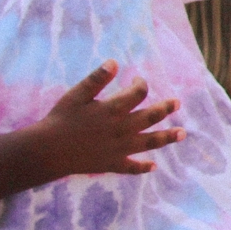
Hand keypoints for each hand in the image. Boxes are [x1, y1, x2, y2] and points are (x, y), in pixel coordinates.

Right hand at [34, 60, 184, 176]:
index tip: (138, 80)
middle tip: (177, 103)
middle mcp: (120, 129)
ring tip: (182, 133)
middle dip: (165, 109)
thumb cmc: (60, 119)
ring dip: (166, 137)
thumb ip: (96, 79)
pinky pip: (130, 167)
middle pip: (149, 117)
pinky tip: (153, 167)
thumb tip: (115, 61)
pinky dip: (142, 167)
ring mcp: (118, 148)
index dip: (141, 84)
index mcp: (112, 109)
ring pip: (148, 143)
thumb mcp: (76, 94)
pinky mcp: (111, 164)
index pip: (137, 94)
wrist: (48, 151)